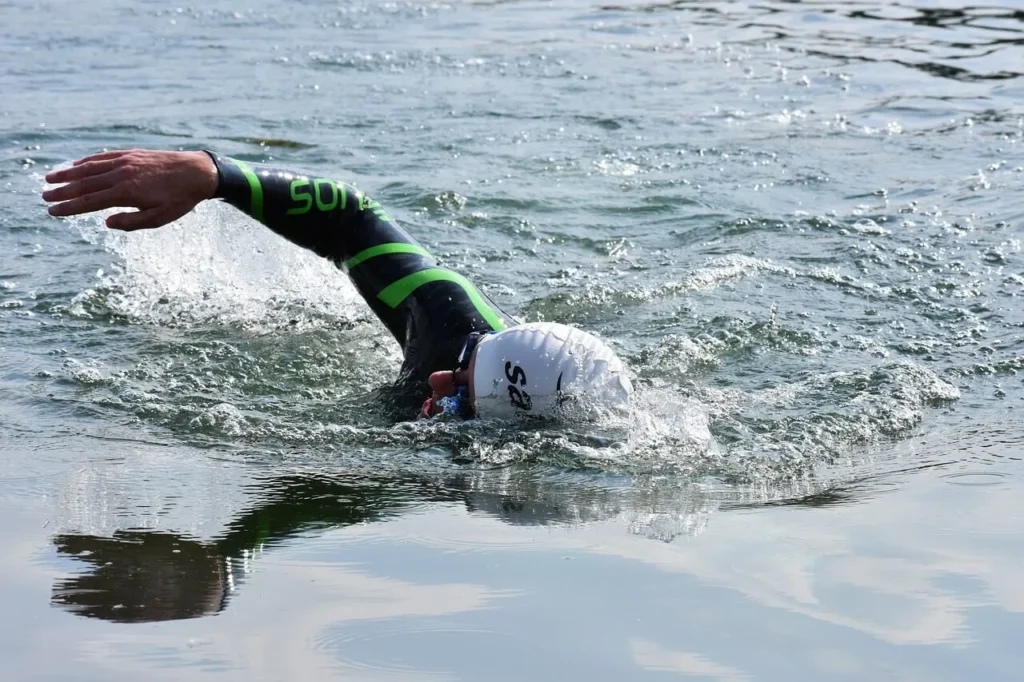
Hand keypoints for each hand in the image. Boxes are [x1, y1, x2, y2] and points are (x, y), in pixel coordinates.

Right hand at [42, 149, 218, 230]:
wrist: (198, 172)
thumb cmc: (180, 199)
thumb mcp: (160, 218)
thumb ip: (131, 222)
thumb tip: (106, 222)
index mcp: (126, 193)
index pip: (89, 202)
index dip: (69, 207)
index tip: (53, 211)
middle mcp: (122, 174)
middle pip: (84, 184)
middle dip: (62, 191)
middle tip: (44, 196)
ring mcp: (125, 161)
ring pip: (90, 167)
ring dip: (68, 174)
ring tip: (50, 178)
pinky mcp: (131, 154)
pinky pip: (103, 157)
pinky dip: (87, 161)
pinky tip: (77, 165)